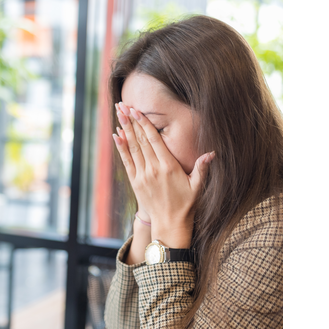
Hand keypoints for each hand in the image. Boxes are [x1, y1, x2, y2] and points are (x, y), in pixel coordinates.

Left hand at [113, 102, 213, 246]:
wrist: (169, 224)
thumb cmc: (186, 204)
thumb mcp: (198, 185)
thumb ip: (202, 167)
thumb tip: (212, 152)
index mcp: (169, 166)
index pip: (154, 140)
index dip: (145, 123)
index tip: (137, 110)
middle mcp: (153, 169)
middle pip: (140, 140)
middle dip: (131, 121)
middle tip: (123, 104)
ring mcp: (142, 176)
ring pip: (132, 148)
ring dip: (124, 130)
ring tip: (118, 114)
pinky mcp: (135, 183)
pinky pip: (127, 162)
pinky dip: (121, 148)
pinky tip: (116, 136)